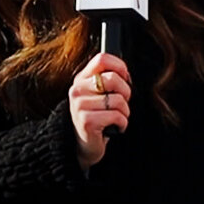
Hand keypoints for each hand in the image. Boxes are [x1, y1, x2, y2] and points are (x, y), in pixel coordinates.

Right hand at [68, 52, 131, 170]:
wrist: (82, 145)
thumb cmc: (97, 117)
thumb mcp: (99, 94)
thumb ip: (107, 79)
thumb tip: (125, 72)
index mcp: (82, 79)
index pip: (102, 59)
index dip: (120, 66)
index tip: (125, 78)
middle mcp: (77, 90)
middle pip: (113, 79)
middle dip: (126, 93)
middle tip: (121, 103)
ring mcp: (80, 105)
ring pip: (118, 100)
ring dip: (124, 112)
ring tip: (116, 118)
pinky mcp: (87, 121)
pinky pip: (117, 116)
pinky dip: (122, 123)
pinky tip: (115, 127)